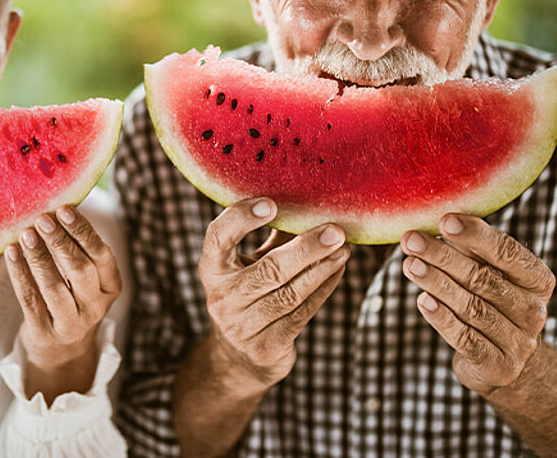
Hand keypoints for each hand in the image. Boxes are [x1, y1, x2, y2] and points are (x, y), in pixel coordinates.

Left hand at [5, 207, 122, 370]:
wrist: (61, 350)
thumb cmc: (72, 298)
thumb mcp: (86, 278)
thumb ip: (78, 249)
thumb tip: (55, 205)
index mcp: (111, 287)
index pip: (102, 255)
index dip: (83, 231)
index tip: (64, 209)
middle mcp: (95, 307)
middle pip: (80, 270)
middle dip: (60, 241)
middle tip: (42, 219)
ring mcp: (71, 324)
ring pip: (54, 287)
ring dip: (38, 257)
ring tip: (25, 233)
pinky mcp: (44, 333)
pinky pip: (29, 300)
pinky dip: (19, 274)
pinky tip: (10, 253)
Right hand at [196, 198, 350, 386]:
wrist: (238, 358)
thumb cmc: (250, 294)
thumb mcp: (250, 265)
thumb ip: (273, 236)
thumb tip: (310, 199)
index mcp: (212, 270)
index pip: (218, 238)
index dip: (241, 219)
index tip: (271, 202)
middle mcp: (222, 298)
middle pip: (269, 270)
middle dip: (306, 249)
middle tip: (335, 230)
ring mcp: (242, 327)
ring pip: (291, 293)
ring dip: (323, 268)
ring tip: (344, 248)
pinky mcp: (266, 347)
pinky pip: (302, 313)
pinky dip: (324, 288)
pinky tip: (338, 269)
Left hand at [403, 213, 555, 393]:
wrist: (504, 362)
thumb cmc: (491, 304)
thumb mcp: (491, 274)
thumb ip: (473, 251)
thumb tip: (440, 219)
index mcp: (538, 281)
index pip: (508, 252)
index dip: (476, 236)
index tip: (444, 221)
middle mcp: (534, 311)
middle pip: (483, 278)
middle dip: (443, 257)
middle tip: (411, 240)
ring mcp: (520, 342)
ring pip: (472, 307)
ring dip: (437, 283)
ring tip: (409, 265)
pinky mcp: (499, 366)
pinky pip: (466, 338)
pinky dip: (442, 319)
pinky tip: (422, 300)